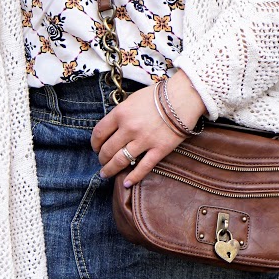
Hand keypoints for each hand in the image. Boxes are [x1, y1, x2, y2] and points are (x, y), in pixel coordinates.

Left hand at [91, 72, 206, 187]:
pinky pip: (143, 167)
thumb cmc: (158, 95)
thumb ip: (121, 114)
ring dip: (110, 169)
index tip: (95, 147)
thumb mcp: (133, 99)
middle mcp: (129, 128)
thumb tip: (112, 128)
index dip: (94, 143)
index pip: (99, 133)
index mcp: (121, 113)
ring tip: (106, 174)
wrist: (184, 96)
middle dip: (101, 158)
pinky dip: (133, 177)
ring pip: (120, 161)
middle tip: (101, 162)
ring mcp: (144, 140)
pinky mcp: (159, 150)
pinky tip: (126, 183)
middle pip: (108, 149)